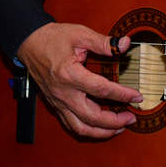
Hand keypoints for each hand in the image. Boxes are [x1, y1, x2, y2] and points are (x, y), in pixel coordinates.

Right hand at [16, 22, 142, 139]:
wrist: (29, 43)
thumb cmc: (52, 38)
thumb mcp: (79, 34)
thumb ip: (104, 42)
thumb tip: (125, 45)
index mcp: (70, 74)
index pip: (102, 90)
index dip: (123, 95)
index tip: (137, 97)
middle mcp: (63, 93)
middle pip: (93, 117)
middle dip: (115, 121)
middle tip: (131, 117)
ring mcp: (58, 102)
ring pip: (81, 128)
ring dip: (102, 132)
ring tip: (118, 128)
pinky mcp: (55, 105)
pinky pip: (71, 125)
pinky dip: (88, 130)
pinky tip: (99, 127)